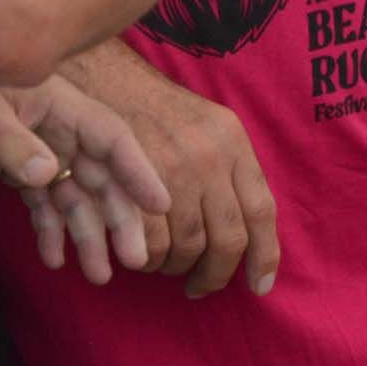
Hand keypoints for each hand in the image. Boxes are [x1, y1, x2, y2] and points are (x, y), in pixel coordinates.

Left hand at [0, 76, 170, 284]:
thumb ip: (13, 143)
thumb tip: (49, 174)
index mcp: (59, 105)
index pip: (111, 137)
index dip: (138, 170)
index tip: (161, 205)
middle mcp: (58, 129)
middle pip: (100, 176)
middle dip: (119, 218)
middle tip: (134, 260)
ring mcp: (40, 150)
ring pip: (75, 197)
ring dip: (88, 235)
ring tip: (98, 275)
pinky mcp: (18, 168)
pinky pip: (43, 204)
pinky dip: (50, 231)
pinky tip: (53, 259)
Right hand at [65, 45, 279, 297]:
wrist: (103, 79)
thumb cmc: (157, 109)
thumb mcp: (208, 125)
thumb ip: (231, 170)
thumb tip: (252, 233)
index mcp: (231, 142)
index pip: (260, 211)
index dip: (263, 255)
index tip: (259, 285)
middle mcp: (208, 156)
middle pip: (227, 238)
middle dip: (215, 274)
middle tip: (201, 286)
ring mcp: (170, 168)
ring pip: (187, 245)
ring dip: (177, 267)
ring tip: (167, 267)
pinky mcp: (131, 182)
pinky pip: (150, 241)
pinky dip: (148, 259)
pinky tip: (142, 257)